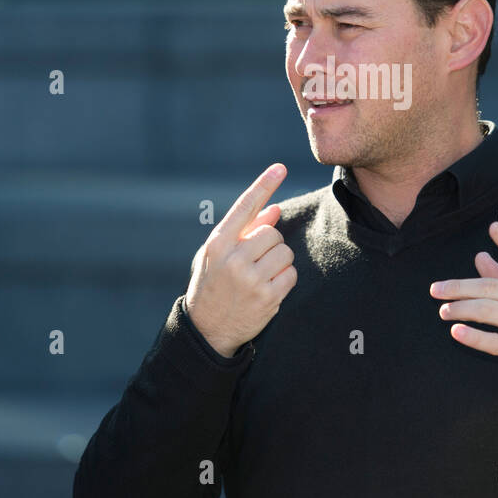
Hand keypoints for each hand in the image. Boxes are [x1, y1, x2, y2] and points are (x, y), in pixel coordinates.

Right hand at [185, 164, 296, 357]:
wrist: (206, 330)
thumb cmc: (212, 284)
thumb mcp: (218, 255)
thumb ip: (245, 231)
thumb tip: (275, 209)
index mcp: (218, 243)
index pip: (245, 207)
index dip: (264, 185)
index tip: (280, 168)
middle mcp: (233, 258)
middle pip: (273, 233)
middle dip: (270, 244)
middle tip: (255, 261)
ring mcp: (251, 279)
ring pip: (285, 252)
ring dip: (279, 262)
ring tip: (260, 276)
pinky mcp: (268, 298)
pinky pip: (291, 274)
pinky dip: (285, 280)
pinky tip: (267, 289)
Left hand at [429, 221, 497, 371]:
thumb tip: (479, 256)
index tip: (494, 227)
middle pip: (494, 288)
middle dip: (461, 288)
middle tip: (437, 290)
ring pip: (490, 312)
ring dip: (461, 310)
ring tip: (443, 310)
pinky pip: (495, 343)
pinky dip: (473, 337)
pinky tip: (456, 331)